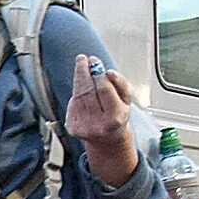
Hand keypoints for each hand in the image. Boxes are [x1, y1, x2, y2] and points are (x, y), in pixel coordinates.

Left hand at [65, 53, 138, 186]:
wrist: (107, 139)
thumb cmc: (118, 114)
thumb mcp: (126, 100)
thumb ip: (120, 84)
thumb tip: (109, 72)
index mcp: (115, 118)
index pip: (104, 91)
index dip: (98, 75)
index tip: (94, 60)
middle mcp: (99, 125)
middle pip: (88, 92)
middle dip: (85, 73)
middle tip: (84, 59)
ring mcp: (84, 128)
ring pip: (78, 96)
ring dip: (79, 78)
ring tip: (82, 65)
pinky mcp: (73, 128)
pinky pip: (73, 104)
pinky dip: (76, 92)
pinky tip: (81, 86)